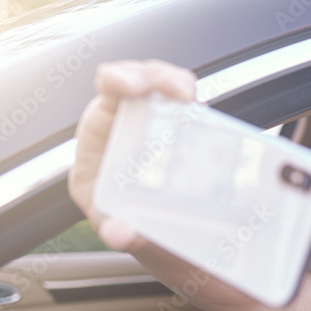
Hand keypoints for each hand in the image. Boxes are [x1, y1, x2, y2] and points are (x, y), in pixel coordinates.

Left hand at [68, 59, 196, 251]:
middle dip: (160, 77)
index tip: (136, 87)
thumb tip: (118, 234)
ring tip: (195, 104)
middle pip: (142, 76)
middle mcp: (127, 116)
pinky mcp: (182, 129)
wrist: (143, 222)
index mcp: (101, 130)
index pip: (107, 89)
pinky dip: (200, 108)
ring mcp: (157, 119)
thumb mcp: (110, 222)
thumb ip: (111, 229)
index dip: (120, 78)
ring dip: (182, 86)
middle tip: (182, 94)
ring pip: (169, 85)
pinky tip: (209, 119)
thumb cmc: (116, 215)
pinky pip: (191, 108)